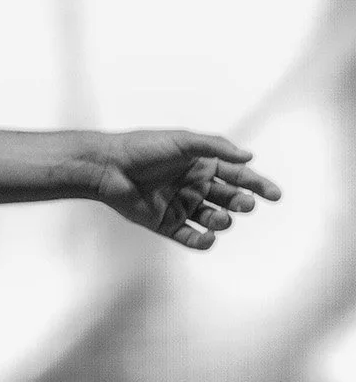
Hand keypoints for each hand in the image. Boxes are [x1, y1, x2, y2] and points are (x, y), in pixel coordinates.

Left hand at [91, 130, 282, 249]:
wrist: (108, 167)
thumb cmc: (142, 148)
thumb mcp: (183, 140)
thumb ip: (216, 147)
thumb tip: (248, 155)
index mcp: (202, 165)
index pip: (238, 176)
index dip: (258, 185)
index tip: (274, 194)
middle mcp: (194, 185)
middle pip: (229, 198)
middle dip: (241, 203)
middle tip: (244, 204)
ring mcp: (181, 205)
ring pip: (213, 219)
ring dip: (223, 220)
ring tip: (222, 217)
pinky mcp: (166, 223)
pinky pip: (190, 237)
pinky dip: (203, 241)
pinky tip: (209, 237)